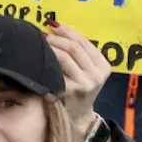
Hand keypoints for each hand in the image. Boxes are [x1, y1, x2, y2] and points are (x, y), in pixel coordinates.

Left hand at [44, 22, 110, 141]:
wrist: (78, 117)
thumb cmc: (79, 90)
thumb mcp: (87, 72)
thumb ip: (79, 55)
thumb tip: (57, 29)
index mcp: (103, 66)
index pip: (84, 42)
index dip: (68, 31)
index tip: (54, 24)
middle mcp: (96, 74)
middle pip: (74, 48)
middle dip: (56, 39)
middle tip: (43, 35)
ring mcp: (84, 84)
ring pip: (64, 58)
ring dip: (50, 49)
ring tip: (40, 45)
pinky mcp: (70, 91)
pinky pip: (55, 72)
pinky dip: (46, 64)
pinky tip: (38, 61)